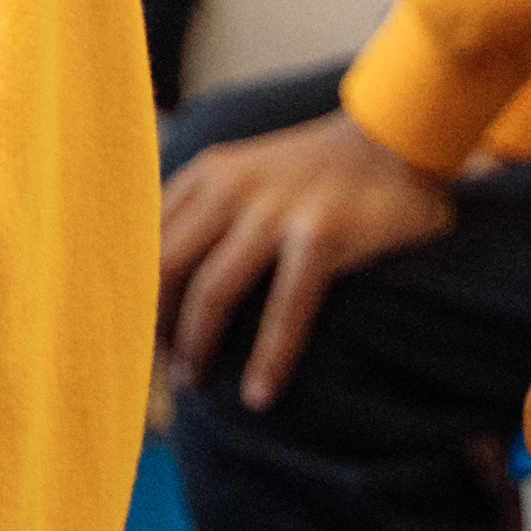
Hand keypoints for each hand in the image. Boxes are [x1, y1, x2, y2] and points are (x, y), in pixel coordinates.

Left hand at [158, 106, 456, 410]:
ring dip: (196, 344)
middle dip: (155, 325)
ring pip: (212, 290)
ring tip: (195, 384)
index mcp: (207, 174)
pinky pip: (286, 307)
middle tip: (160, 367)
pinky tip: (259, 394)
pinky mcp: (323, 234)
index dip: (134, 293)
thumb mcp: (245, 173)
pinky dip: (269, 357)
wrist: (396, 135)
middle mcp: (231, 187)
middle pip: (165, 269)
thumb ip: (204, 208)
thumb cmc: (316, 171)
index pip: (145, 241)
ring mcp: (276, 210)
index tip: (137, 335)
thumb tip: (159, 276)